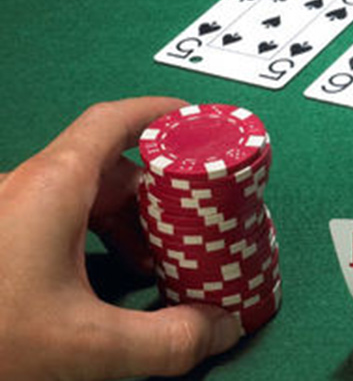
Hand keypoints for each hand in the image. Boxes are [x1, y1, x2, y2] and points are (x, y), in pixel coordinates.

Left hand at [0, 98, 242, 379]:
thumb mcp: (87, 345)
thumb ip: (168, 340)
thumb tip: (224, 326)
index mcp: (52, 188)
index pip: (111, 123)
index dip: (158, 114)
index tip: (197, 121)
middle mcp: (28, 190)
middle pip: (109, 166)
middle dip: (160, 190)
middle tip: (200, 218)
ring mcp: (11, 215)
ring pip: (85, 197)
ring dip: (130, 221)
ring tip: (162, 260)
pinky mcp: (3, 242)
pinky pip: (62, 221)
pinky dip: (99, 239)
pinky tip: (112, 278)